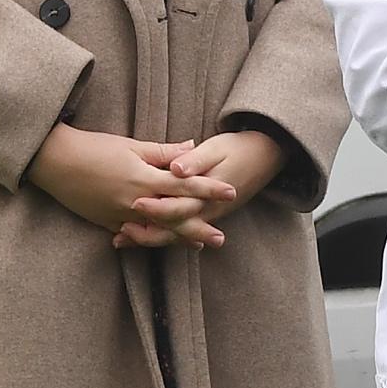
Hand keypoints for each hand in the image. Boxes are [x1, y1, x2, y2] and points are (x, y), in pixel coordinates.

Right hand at [29, 124, 240, 249]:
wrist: (55, 162)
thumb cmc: (94, 148)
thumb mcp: (131, 146)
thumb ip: (163, 152)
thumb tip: (192, 147)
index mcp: (144, 178)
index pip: (185, 185)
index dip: (210, 189)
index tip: (231, 191)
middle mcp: (135, 201)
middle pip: (174, 217)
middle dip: (198, 227)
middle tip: (221, 238)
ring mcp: (120, 215)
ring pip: (155, 230)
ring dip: (177, 238)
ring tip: (197, 245)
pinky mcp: (106, 222)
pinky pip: (132, 234)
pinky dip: (148, 240)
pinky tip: (161, 243)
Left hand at [111, 127, 284, 249]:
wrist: (265, 158)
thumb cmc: (237, 149)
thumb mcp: (216, 148)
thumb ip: (195, 160)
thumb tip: (176, 168)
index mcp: (207, 194)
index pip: (179, 207)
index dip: (157, 207)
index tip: (136, 204)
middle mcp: (206, 211)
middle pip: (173, 229)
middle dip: (146, 232)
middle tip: (121, 231)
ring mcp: (206, 217)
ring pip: (175, 235)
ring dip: (149, 238)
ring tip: (122, 238)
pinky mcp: (204, 217)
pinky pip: (180, 231)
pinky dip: (159, 235)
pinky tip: (137, 236)